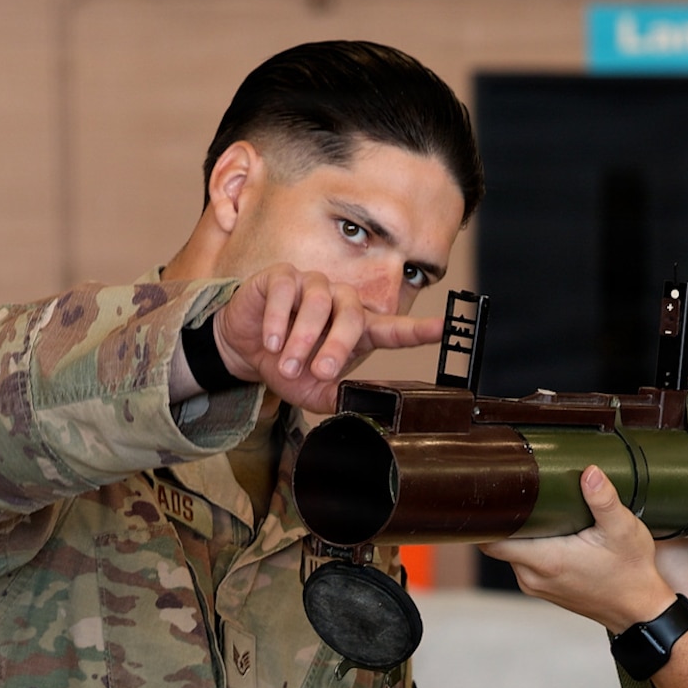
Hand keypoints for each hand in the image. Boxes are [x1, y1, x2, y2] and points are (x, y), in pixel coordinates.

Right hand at [213, 264, 443, 412]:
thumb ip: (337, 397)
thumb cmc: (286, 366)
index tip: (442, 329)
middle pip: (353, 315)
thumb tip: (361, 409)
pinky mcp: (283, 277)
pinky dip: (278, 319)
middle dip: (337, 346)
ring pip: (320, 302)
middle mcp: (340, 303)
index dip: (418, 329)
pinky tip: (270, 341)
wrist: (245, 350)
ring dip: (302, 337)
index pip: (393, 328)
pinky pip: (287, 291)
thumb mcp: (312, 391)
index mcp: (356, 331)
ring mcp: (313, 286)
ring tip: (285, 363)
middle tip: (321, 371)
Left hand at [482, 465, 677, 632]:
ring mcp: (535, 585)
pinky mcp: (542, 587)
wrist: (638, 610)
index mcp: (546, 560)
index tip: (494, 494)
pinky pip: (523, 561)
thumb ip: (603, 500)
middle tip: (522, 492)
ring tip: (538, 509)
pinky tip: (549, 531)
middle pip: (499, 542)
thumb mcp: (623, 530)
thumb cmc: (631, 572)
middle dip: (507, 518)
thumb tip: (589, 472)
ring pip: (511, 551)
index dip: (486, 518)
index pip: (492, 541)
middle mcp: (532, 576)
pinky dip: (530, 546)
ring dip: (520, 532)